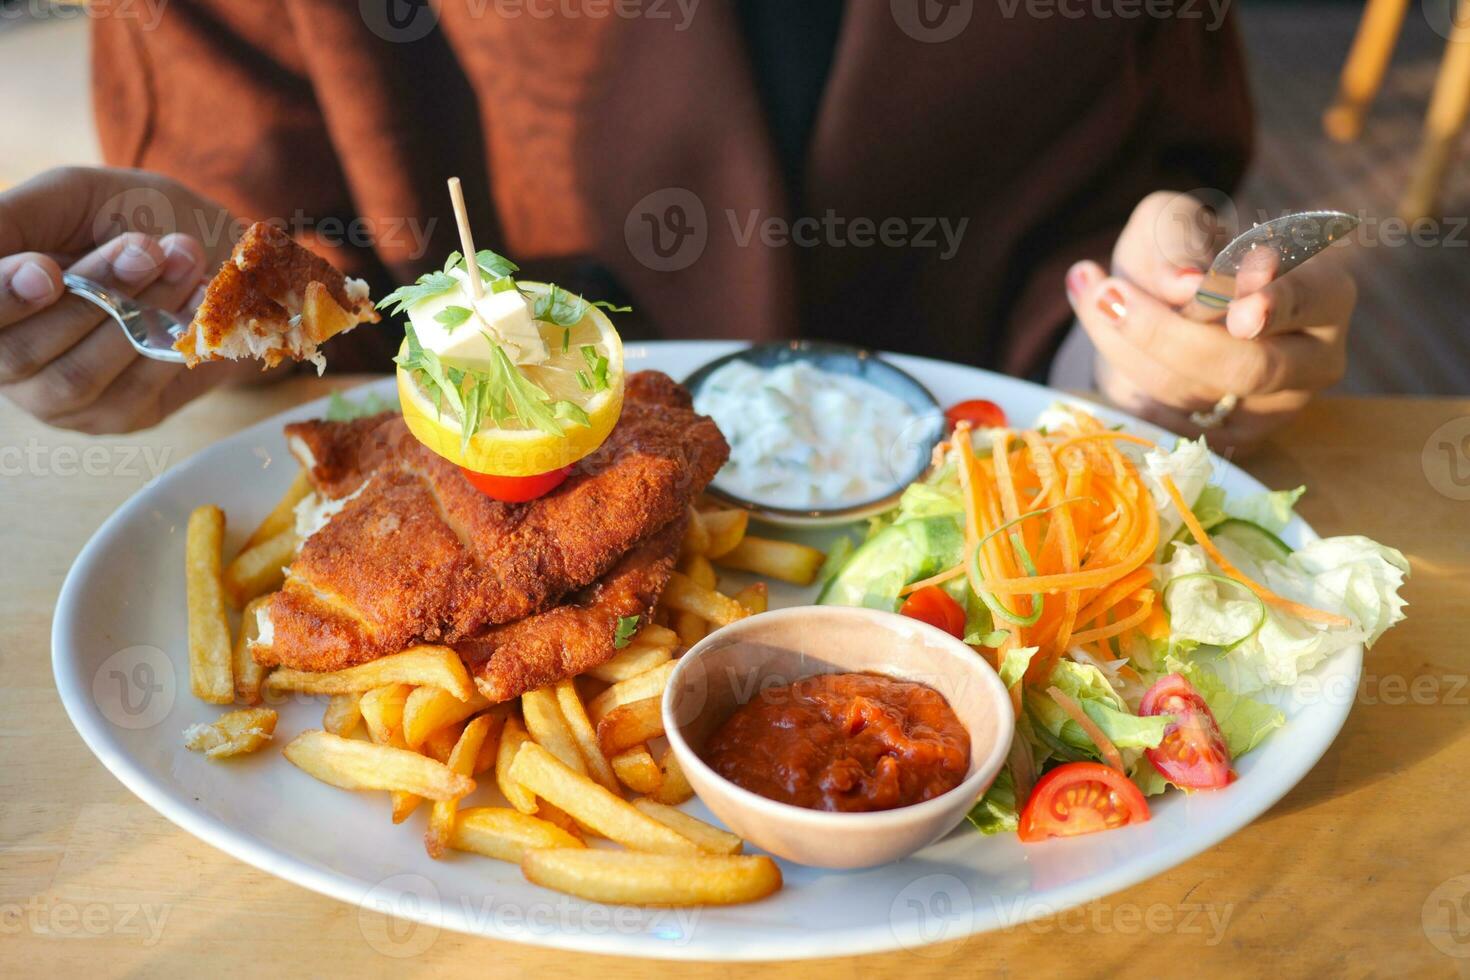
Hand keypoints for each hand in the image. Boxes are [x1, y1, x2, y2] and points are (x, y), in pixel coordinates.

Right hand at [0, 167, 264, 432]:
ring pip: (79, 375)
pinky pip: (134, 390)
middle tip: (146, 249)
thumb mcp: (67, 198)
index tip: (46, 270)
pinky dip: (169, 341)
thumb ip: (9, 220)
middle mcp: (10, 363)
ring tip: (184, 259)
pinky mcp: (121, 415)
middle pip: (21, 352)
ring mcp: (62, 399)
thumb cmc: (124, 216)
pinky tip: (198, 297)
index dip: (4, 299)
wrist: (210, 246)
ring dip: (138, 315)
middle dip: (91, 295)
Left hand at [1065, 191, 1354, 453]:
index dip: (1275, 301)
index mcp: (1326, 296)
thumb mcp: (1176, 222)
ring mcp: (1269, 412)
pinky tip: (1096, 318)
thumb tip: (1184, 284)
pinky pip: (1161, 418)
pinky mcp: (1219, 443)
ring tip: (1092, 290)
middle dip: (1172, 334)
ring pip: (1194, 394)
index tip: (1237, 293)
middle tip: (1113, 296)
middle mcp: (1311, 362)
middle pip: (1252, 367)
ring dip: (1128, 345)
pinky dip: (1118, 370)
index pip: (1312, 303)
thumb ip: (1178, 239)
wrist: (1158, 310)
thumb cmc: (1184, 256)